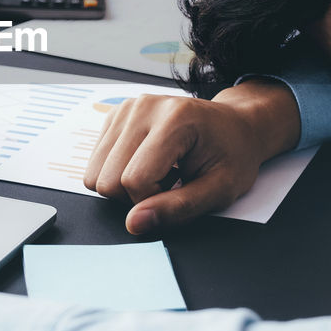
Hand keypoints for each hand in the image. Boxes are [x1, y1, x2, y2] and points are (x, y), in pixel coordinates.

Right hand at [82, 79, 300, 233]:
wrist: (235, 126)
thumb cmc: (233, 156)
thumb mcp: (219, 190)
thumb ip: (177, 209)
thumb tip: (134, 223)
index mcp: (175, 119)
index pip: (134, 180)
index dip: (152, 202)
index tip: (179, 191)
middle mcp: (144, 107)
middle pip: (107, 179)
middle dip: (135, 195)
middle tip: (169, 182)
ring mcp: (126, 108)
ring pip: (95, 173)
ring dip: (124, 184)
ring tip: (159, 171)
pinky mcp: (115, 115)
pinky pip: (95, 162)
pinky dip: (118, 171)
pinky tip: (148, 161)